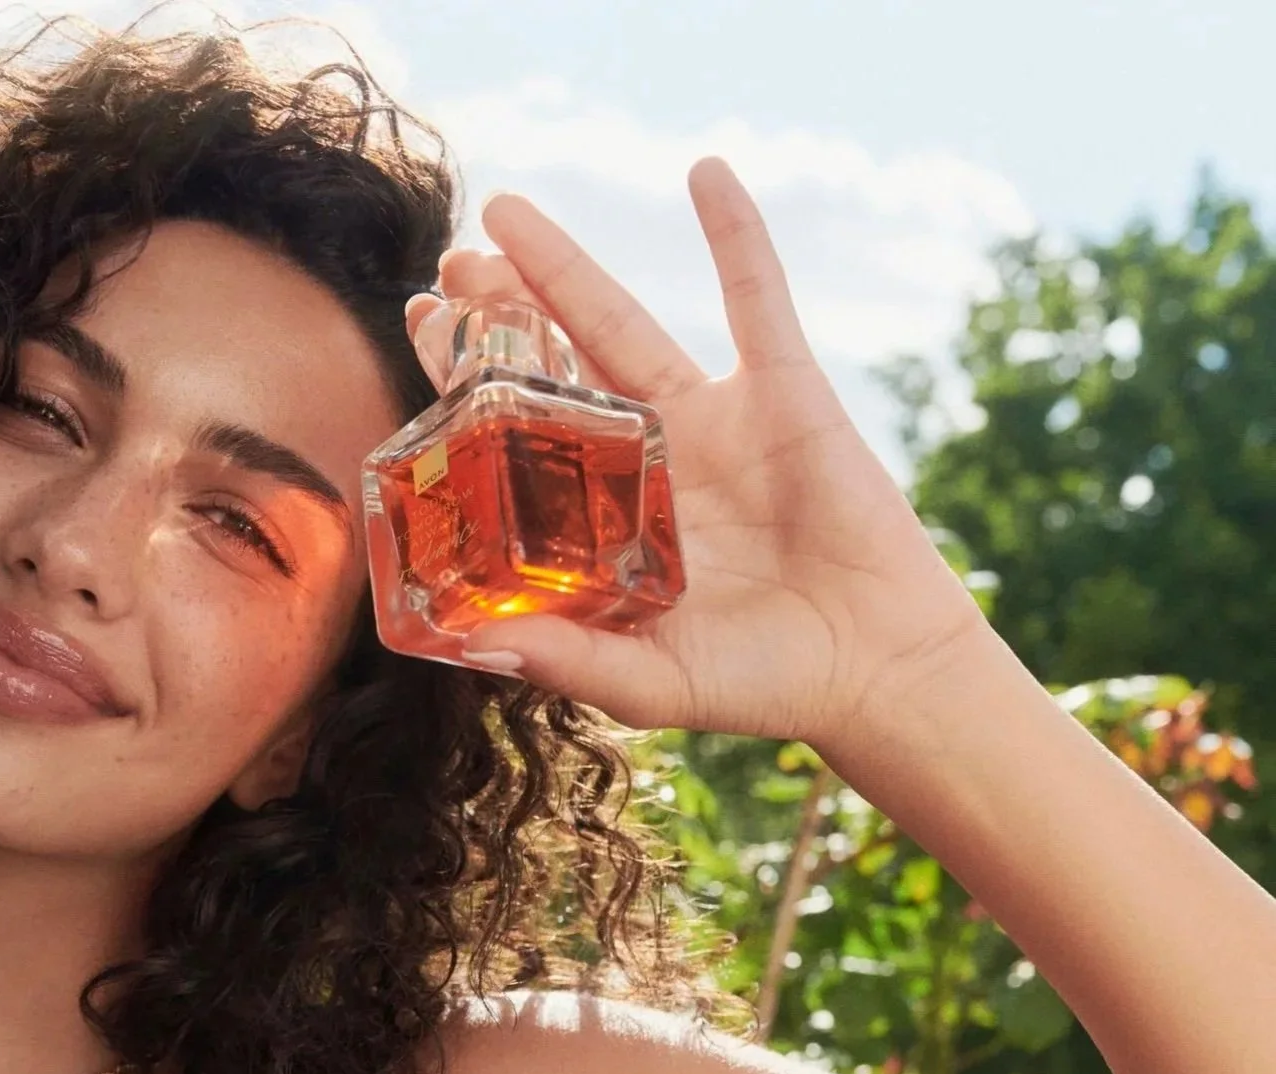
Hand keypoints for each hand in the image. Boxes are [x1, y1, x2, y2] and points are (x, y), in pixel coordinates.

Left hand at [407, 160, 998, 747]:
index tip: (420, 326)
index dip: (467, 382)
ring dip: (566, 264)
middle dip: (499, 312)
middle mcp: (644, 457)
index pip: (515, 434)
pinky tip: (706, 171)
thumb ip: (564, 658)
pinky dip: (736, 235)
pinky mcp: (786, 393)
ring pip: (624, 321)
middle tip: (449, 263)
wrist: (872, 671)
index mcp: (602, 516)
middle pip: (553, 364)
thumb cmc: (758, 684)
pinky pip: (758, 299)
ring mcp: (711, 419)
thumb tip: (469, 643)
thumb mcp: (646, 682)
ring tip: (506, 210)